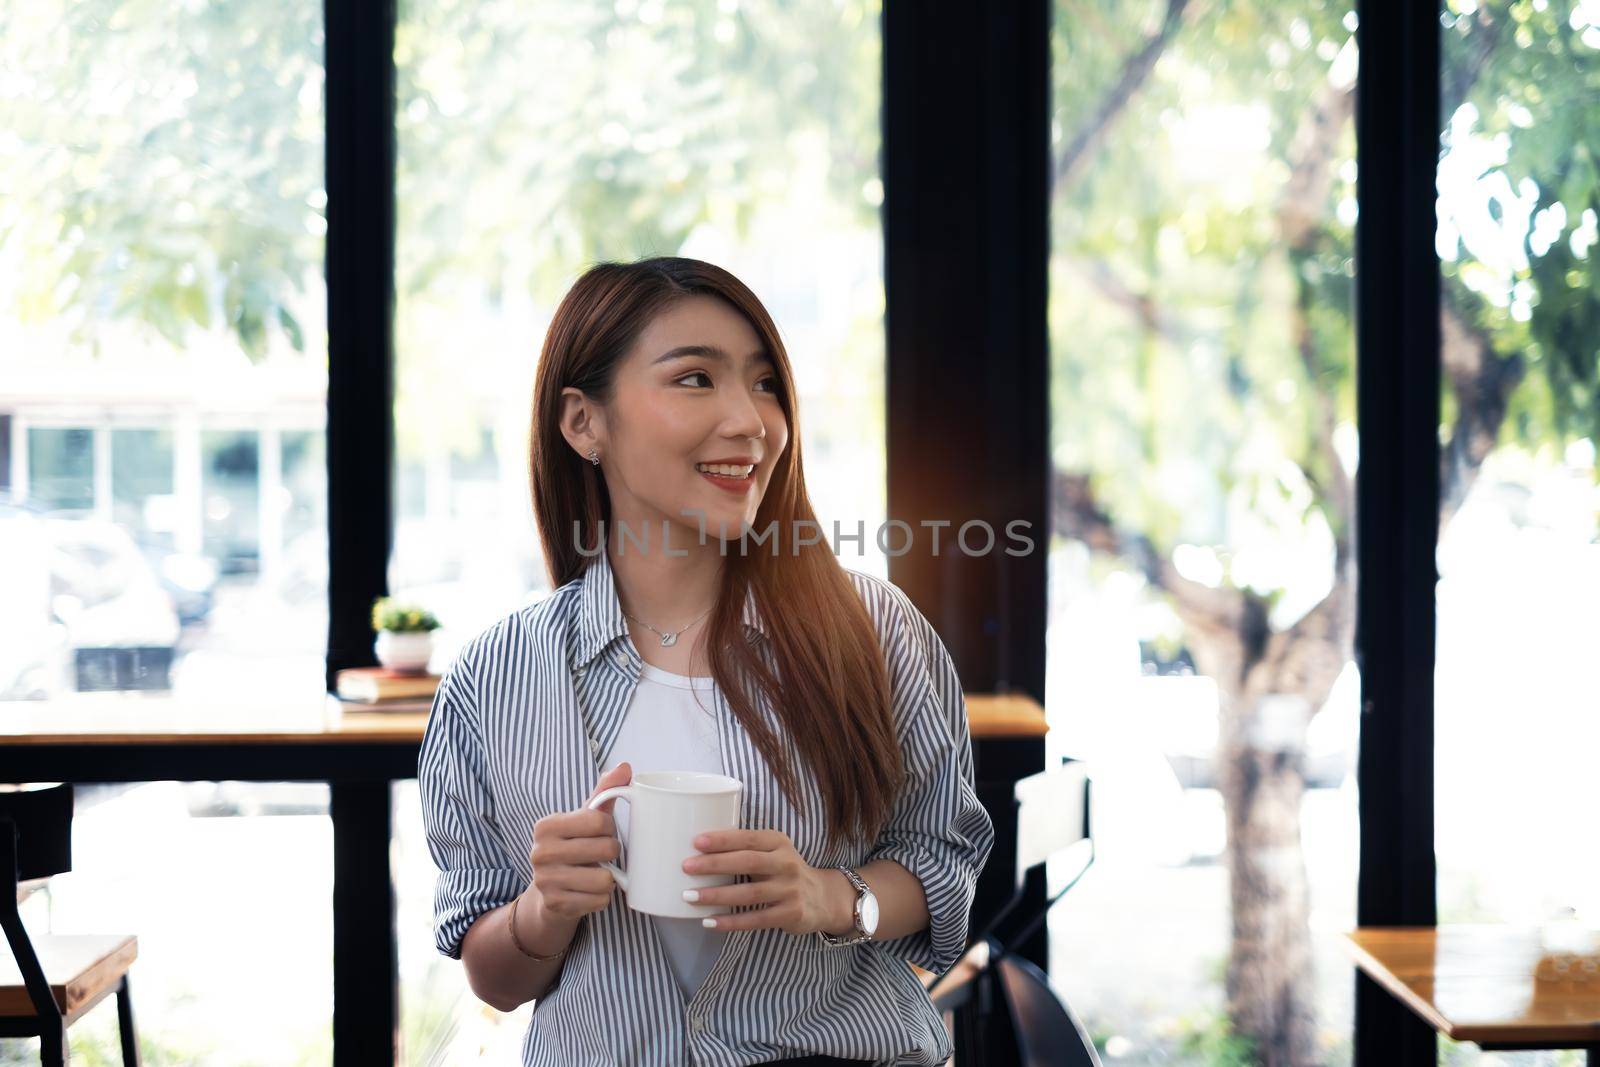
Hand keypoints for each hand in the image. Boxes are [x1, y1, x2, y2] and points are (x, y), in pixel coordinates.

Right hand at [523, 761, 631, 921]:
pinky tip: (590, 891)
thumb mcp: (584, 818)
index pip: (599, 821)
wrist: (549, 892)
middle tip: (602, 855)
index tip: (602, 833)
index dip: (610, 828)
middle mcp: (540, 852)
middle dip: (612, 853)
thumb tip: (625, 767)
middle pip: (606, 849)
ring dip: (609, 878)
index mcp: (546, 825)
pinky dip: (602, 897)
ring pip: (605, 879)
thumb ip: (604, 792)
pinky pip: (599, 901)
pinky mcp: (556, 905)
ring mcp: (545, 881)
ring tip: (598, 873)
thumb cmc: (574, 847)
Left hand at [680, 828, 848, 935]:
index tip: (696, 842)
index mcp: (778, 842)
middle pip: (747, 862)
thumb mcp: (773, 852)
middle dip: (715, 864)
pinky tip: (709, 922)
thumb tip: (698, 850)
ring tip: (690, 897)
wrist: (822, 898)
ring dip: (717, 895)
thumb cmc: (783, 871)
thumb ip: (746, 849)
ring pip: (749, 893)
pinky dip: (731, 922)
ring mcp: (790, 890)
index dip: (723, 839)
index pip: (749, 838)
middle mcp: (786, 863)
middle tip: (686, 867)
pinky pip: (756, 919)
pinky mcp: (791, 914)